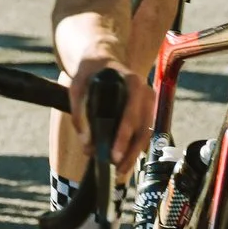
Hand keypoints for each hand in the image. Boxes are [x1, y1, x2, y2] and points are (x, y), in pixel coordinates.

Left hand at [69, 53, 154, 171]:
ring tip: (120, 170)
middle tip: (117, 169)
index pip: (130, 114)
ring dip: (133, 154)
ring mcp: (149, 102)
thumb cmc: (90, 71)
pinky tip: (124, 160)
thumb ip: (79, 112)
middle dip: (130, 152)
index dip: (122, 136)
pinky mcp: (147, 111)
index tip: (114, 154)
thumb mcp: (77, 85)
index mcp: (132, 82)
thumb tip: (86, 142)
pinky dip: (134, 147)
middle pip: (142, 129)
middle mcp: (145, 92)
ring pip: (145, 134)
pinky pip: (144, 132)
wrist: (102, 58)